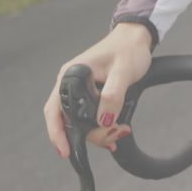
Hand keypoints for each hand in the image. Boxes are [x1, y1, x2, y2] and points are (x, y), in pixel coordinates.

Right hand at [44, 23, 152, 157]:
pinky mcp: (92, 94)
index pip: (55, 110)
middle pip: (69, 121)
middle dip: (91, 135)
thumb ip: (113, 96)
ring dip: (100, 132)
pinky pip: (91, 117)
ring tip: (121, 131)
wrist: (136, 39)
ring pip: (82, 122)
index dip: (57, 133)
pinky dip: (102, 128)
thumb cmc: (128, 49)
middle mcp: (70, 84)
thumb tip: (104, 121)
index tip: (66, 151)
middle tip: (114, 137)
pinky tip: (114, 133)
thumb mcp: (123, 73)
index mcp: (71, 75)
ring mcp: (80, 90)